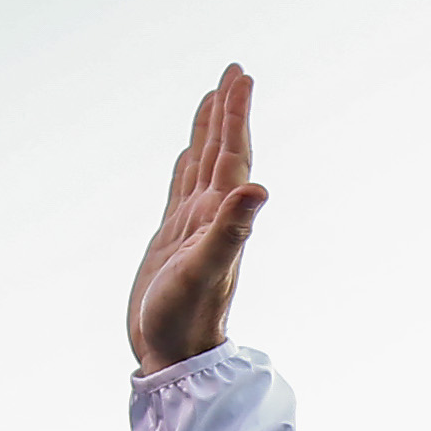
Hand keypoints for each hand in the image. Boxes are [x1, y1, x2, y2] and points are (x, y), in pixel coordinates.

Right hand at [130, 65, 267, 372]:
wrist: (173, 358)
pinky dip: (186, 166)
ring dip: (209, 132)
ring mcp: (192, 227)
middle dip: (228, 112)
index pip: (232, 154)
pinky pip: (180, 190)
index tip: (240, 76)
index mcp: (221, 216)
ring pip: (201, 166)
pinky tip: (187, 153)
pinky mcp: (172, 241)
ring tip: (214, 98)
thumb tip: (258, 188)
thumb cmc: (186, 320)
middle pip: (221, 151)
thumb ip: (231, 230)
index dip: (235, 115)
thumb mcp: (206, 270)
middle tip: (234, 72)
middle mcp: (211, 216)